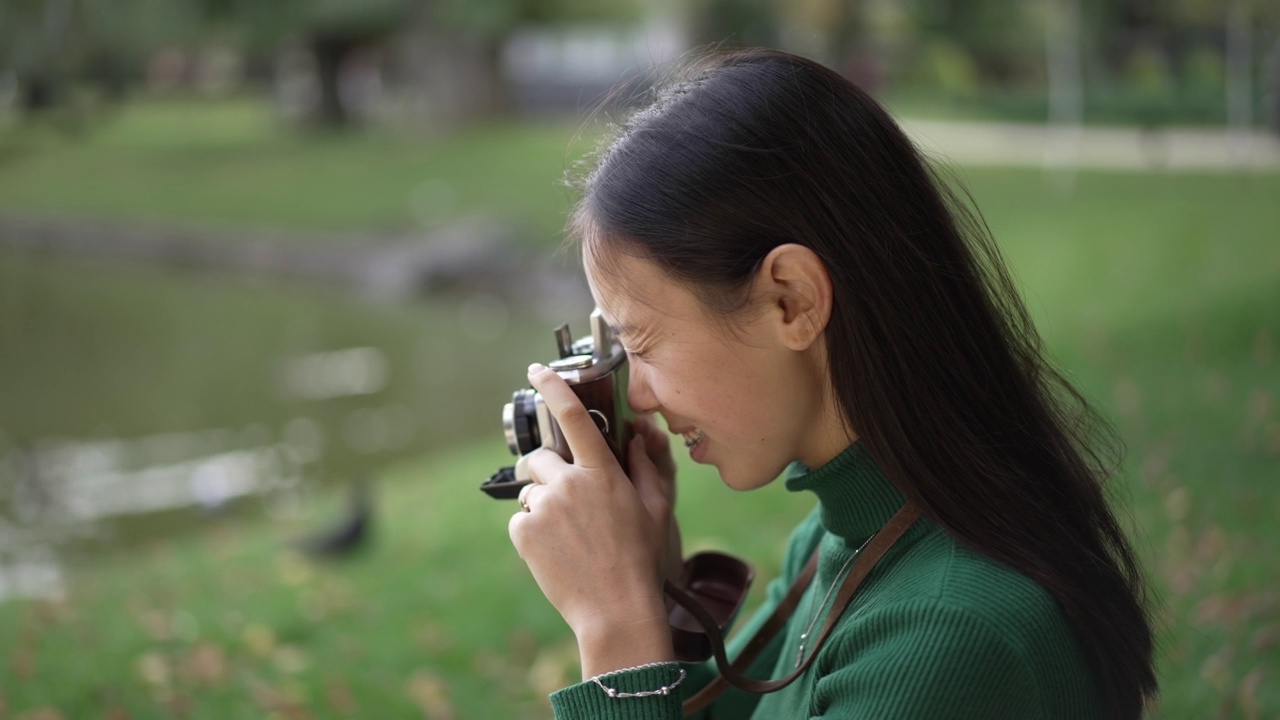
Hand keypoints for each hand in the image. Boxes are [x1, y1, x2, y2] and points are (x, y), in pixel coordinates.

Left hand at [508, 364, 676, 676]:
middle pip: (541, 458)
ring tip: (571, 537)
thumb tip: (639, 436)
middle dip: (550, 473)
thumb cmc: (641, 559)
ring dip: (544, 505)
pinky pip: (522, 520)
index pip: (573, 415)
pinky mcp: (524, 532)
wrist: (614, 608)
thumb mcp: (656, 508)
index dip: (553, 386)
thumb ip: (647, 466)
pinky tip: (558, 551)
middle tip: (570, 502)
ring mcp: (543, 507)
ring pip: (531, 492)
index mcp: (602, 472)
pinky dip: (534, 531)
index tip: (538, 370)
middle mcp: (568, 483)